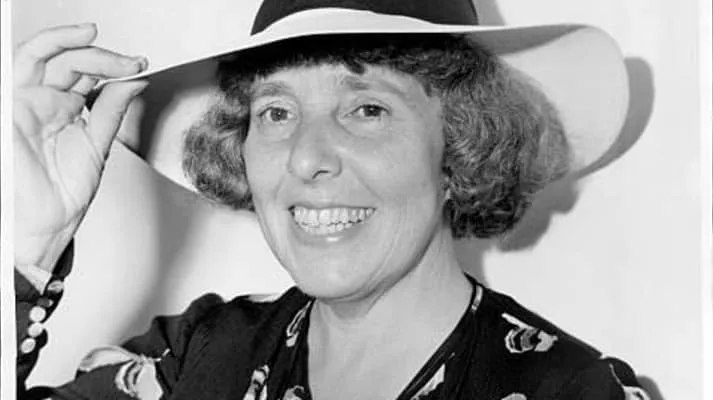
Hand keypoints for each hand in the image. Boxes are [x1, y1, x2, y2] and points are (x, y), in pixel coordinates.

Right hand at [14, 24, 148, 271]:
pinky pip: (24, 62)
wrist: (46, 223)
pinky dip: (51, 46)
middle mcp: (43, 102)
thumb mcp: (98, 143)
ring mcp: (25, 100)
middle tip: (129, 63)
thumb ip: (111, 110)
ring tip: (96, 37)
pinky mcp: (11, 103)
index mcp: (63, 110)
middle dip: (103, 56)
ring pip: (45, 54)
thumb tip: (134, 82)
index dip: (114, 65)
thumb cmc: (63, 195)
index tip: (140, 66)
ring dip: (72, 41)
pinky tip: (77, 45)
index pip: (86, 73)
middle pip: (70, 61)